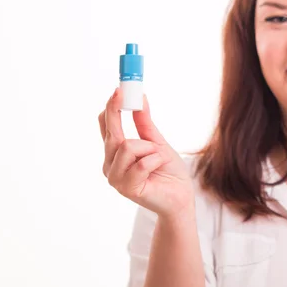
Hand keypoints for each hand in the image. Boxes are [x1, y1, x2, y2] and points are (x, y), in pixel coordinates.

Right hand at [98, 88, 193, 218]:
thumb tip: (140, 98)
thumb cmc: (168, 171)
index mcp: (115, 153)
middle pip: (112, 134)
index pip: (106, 126)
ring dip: (150, 149)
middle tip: (126, 94)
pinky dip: (155, 161)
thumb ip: (144, 124)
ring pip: (128, 147)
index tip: (118, 89)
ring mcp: (116, 178)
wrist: (181, 197)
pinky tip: (158, 168)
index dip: (110, 108)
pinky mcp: (127, 189)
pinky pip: (141, 163)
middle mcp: (110, 165)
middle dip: (118, 112)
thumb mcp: (157, 142)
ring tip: (158, 159)